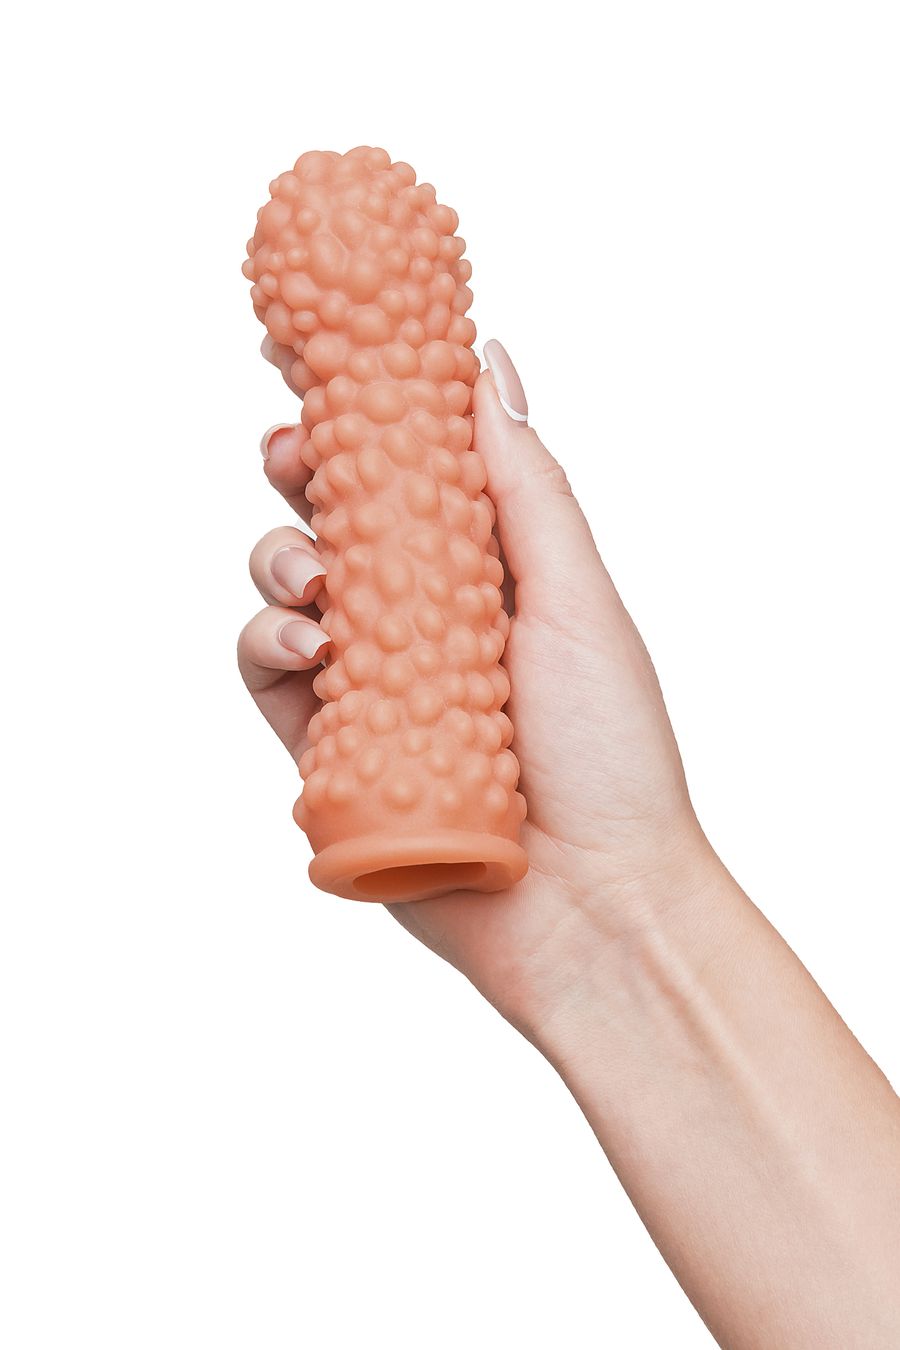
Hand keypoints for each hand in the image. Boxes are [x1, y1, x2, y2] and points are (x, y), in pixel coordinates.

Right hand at [239, 340, 714, 1037]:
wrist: (589, 910)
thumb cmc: (609, 754)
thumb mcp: (578, 598)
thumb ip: (524, 485)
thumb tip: (488, 362)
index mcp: (489, 568)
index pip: (414, 468)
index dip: (364, 407)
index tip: (319, 350)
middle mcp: (425, 613)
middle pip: (338, 511)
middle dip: (305, 466)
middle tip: (297, 448)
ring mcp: (370, 675)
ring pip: (288, 579)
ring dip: (282, 552)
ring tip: (317, 578)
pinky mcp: (324, 742)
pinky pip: (264, 667)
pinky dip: (267, 638)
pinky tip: (305, 643)